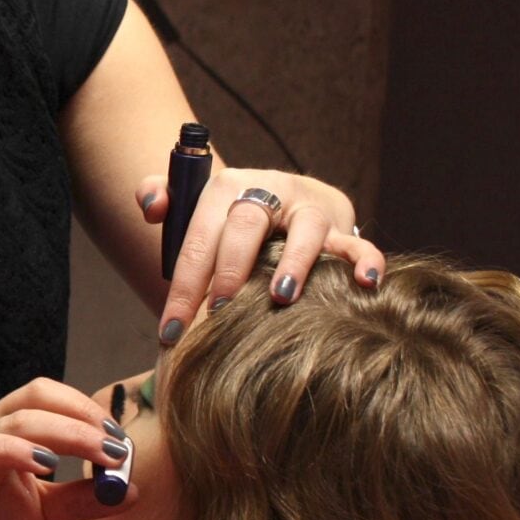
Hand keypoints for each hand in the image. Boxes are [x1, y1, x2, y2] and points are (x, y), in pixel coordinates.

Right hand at [0, 378, 135, 519]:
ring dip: (5, 448)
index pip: (33, 400)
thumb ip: (86, 499)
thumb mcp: (53, 516)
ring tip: (49, 463)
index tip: (116, 437)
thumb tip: (132, 487)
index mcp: (0, 442)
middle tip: (107, 450)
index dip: (76, 410)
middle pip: (8, 418)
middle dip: (65, 429)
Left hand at [136, 167, 385, 342]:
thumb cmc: (226, 215)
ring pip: (305, 230)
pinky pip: (358, 242)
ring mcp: (308, 208)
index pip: (199, 238)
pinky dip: (366, 260)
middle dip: (230, 269)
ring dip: (293, 264)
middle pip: (247, 225)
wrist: (281, 195)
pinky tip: (367, 284)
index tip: (170, 331)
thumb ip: (159, 195)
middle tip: (219, 312)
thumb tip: (152, 207)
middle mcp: (269, 190)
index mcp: (226, 188)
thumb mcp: (192, 202)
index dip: (182, 284)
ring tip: (280, 299)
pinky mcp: (341, 225)